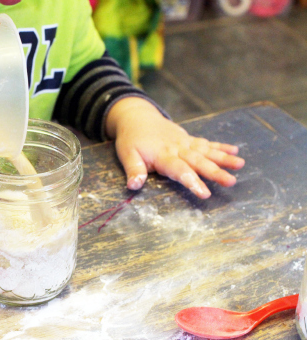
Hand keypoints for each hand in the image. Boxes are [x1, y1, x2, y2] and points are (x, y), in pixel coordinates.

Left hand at [106, 97, 244, 198]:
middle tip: (231, 182)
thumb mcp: (127, 155)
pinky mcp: (188, 139)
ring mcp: (185, 143)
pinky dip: (221, 147)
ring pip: (206, 151)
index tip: (205, 193)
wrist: (136, 117)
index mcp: (162, 156)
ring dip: (223, 158)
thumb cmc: (131, 140)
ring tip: (240, 165)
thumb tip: (134, 186)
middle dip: (215, 172)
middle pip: (198, 162)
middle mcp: (177, 149)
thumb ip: (133, 170)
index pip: (180, 171)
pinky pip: (206, 143)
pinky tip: (235, 151)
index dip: (192, 182)